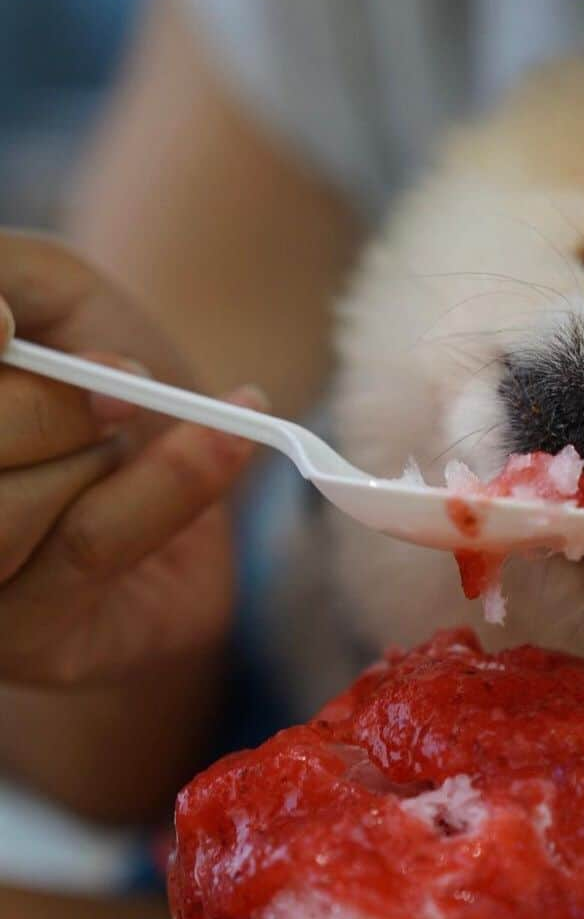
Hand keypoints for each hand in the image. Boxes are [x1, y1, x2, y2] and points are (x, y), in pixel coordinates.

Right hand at [0, 232, 264, 687]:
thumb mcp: (45, 289)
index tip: (10, 324)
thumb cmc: (100, 357)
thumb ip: (4, 276)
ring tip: (135, 427)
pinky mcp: (28, 642)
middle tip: (123, 385)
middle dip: (44, 407)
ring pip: (6, 512)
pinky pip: (92, 543)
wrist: (199, 449)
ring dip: (91, 449)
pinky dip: (169, 479)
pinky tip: (226, 437)